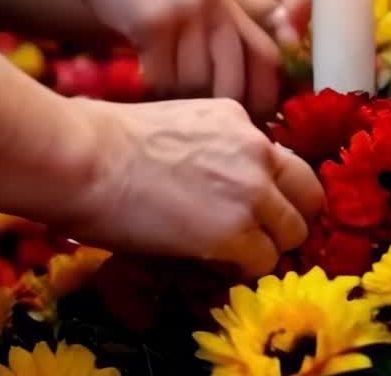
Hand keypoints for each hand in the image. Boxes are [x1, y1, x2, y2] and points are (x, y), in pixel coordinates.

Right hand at [53, 0, 280, 115]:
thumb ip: (213, 21)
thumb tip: (230, 82)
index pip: (267, 55)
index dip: (264, 94)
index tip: (249, 118)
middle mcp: (215, 3)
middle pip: (236, 77)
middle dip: (224, 111)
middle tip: (207, 131)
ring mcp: (186, 10)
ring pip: (197, 83)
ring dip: (181, 104)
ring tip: (168, 110)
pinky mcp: (153, 21)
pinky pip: (162, 77)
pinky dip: (154, 93)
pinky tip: (144, 92)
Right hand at [62, 98, 324, 276]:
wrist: (83, 158)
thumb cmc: (101, 141)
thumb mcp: (173, 125)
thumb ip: (208, 148)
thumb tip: (207, 183)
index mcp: (236, 119)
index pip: (282, 161)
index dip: (272, 190)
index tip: (249, 208)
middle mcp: (255, 149)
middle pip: (308, 196)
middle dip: (285, 220)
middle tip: (253, 238)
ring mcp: (251, 191)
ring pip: (292, 234)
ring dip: (264, 248)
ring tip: (224, 254)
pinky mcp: (236, 232)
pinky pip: (262, 263)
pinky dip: (241, 271)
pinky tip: (208, 264)